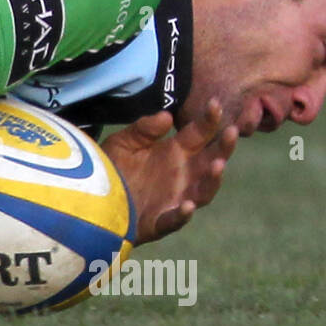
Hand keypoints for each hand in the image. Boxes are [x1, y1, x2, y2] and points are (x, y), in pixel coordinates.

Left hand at [99, 99, 237, 244]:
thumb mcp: (124, 143)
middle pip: (211, 161)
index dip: (209, 120)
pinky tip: (187, 205)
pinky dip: (183, 214)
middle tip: (232, 131)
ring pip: (203, 192)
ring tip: (217, 165)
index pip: (200, 134)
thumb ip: (144, 129)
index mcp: (176, 152)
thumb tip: (167, 116)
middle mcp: (182, 175)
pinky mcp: (159, 222)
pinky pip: (175, 220)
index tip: (214, 103)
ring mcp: (174, 200)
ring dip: (213, 180)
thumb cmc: (114, 168)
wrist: (93, 200)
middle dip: (224, 147)